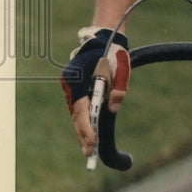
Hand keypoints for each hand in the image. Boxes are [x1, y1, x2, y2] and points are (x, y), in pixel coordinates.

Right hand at [60, 27, 129, 157]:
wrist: (104, 37)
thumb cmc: (114, 52)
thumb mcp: (122, 68)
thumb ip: (119, 88)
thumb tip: (113, 109)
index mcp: (78, 79)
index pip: (81, 110)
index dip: (87, 128)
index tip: (93, 144)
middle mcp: (69, 84)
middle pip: (75, 115)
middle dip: (83, 135)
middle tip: (89, 155)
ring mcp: (69, 85)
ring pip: (75, 112)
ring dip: (82, 130)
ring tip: (89, 149)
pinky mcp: (73, 86)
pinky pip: (77, 107)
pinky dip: (82, 120)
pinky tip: (87, 133)